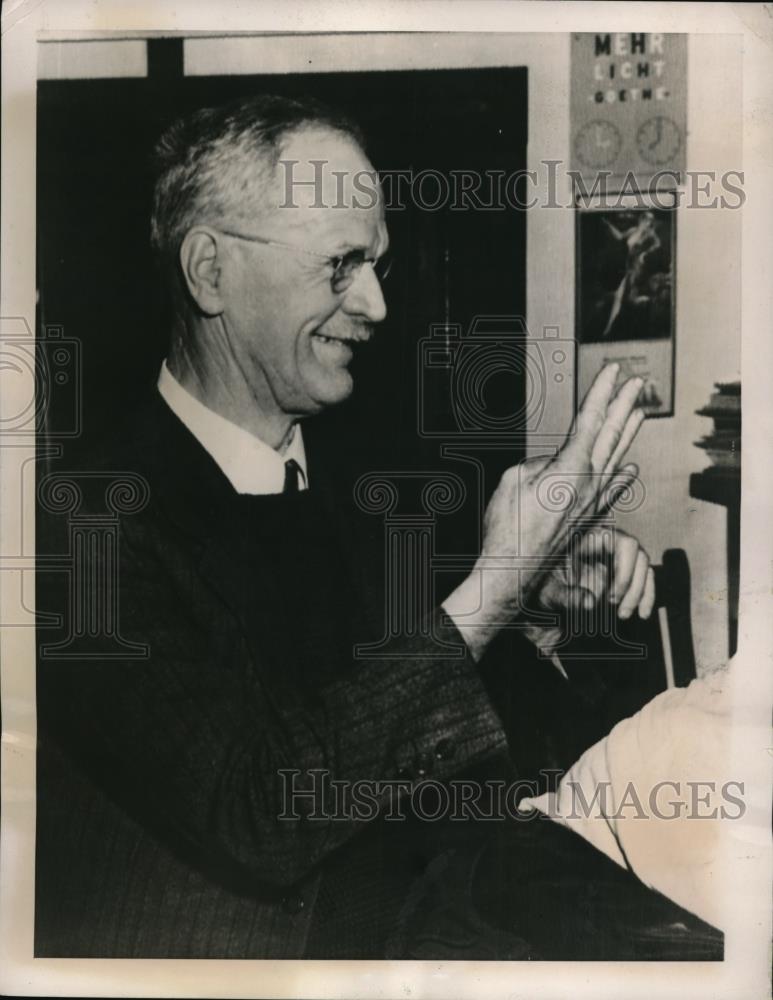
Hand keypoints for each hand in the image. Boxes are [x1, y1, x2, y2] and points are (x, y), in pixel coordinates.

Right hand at [443, 363, 644, 659]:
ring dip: (627, 433)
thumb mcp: (513, 480)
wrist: (514, 571)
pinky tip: (631, 468)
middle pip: (611, 435)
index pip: (591, 420)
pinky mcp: (588, 519)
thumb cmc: (507, 528)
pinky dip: (622, 475)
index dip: (602, 392)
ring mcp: (592, 502)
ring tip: (640, 412)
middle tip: (637, 383)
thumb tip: (555, 465)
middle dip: (623, 404)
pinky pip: (612, 490)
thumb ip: (539, 464)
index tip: (613, 370)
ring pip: (615, 458)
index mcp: (570, 467)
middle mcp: (589, 483)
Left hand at [525, 526, 655, 655]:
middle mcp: (609, 542)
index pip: (624, 542)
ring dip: (640, 594)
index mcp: (590, 537)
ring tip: (624, 615)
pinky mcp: (625, 570)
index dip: (625, 569)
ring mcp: (619, 555)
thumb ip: (566, 595)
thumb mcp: (549, 591)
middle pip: (638, 556)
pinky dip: (646, 596)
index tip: (611, 597)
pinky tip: (643, 614)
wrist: (544, 592)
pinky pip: (645, 579)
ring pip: (644, 568)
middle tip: (617, 611)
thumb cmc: (544, 585)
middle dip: (632, 585)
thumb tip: (590, 603)